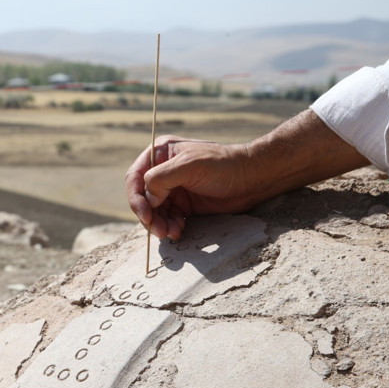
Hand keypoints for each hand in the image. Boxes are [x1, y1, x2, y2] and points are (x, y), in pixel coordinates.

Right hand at [125, 136, 256, 239]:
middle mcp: (163, 171)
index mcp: (161, 154)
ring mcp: (173, 189)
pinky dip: (170, 227)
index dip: (136, 198)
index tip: (146, 215)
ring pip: (155, 212)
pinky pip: (168, 219)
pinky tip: (179, 231)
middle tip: (159, 230)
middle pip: (143, 198)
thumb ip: (162, 178)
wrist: (253, 179)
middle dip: (149, 216)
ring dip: (159, 225)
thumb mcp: (189, 166)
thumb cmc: (223, 165)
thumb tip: (148, 199)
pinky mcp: (184, 205)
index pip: (135, 177)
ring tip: (172, 233)